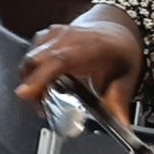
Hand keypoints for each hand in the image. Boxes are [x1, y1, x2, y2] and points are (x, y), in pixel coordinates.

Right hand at [14, 21, 143, 123]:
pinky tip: (45, 85)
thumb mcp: (128, 75)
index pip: (58, 60)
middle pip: (36, 61)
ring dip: (32, 83)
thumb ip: (119, 100)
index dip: (40, 78)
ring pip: (29, 61)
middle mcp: (66, 36)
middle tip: (42, 108)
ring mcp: (52, 35)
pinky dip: (32, 74)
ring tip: (45, 100)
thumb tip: (120, 123)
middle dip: (33, 88)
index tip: (25, 94)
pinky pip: (30, 59)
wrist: (113, 30)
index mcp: (88, 45)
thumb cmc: (119, 50)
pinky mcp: (43, 38)